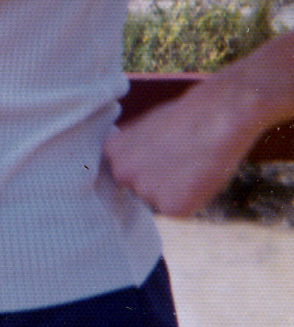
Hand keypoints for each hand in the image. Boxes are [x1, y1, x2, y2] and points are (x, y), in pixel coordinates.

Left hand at [103, 75, 262, 216]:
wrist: (215, 119)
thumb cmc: (183, 118)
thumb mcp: (144, 127)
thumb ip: (132, 148)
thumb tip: (131, 162)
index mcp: (112, 151)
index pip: (123, 169)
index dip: (144, 164)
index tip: (160, 154)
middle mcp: (122, 173)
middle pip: (137, 187)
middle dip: (154, 180)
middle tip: (178, 160)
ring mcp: (145, 192)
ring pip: (158, 199)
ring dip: (171, 190)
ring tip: (190, 165)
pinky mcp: (171, 208)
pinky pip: (179, 209)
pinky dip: (190, 199)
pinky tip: (197, 178)